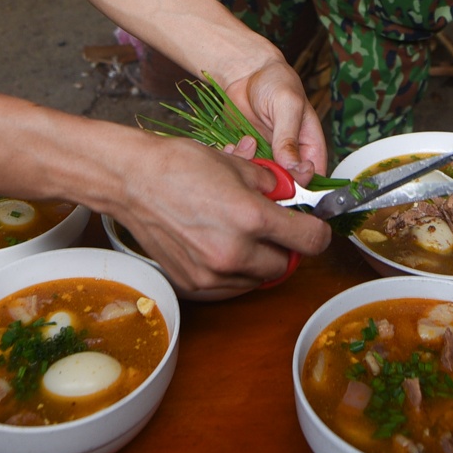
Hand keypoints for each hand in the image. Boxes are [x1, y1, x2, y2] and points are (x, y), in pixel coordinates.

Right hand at [116, 135, 330, 296]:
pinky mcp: (194, 284)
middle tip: (273, 228)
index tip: (315, 227)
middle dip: (285, 247)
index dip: (318, 232)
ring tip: (243, 235)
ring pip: (259, 279)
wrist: (133, 182)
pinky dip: (237, 272)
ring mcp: (212, 273)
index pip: (309, 240)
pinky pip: (232, 287)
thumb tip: (292, 196)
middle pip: (286, 266)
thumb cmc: (180, 166)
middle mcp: (234, 252)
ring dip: (260, 261)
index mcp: (250, 218)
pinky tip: (225, 248)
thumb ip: (273, 186)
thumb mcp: (237, 165)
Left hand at [224, 59, 327, 181]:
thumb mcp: (287, 106)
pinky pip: (244, 168)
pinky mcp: (249, 154)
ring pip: (264, 180)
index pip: (313, 176)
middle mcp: (291, 156)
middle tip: (260, 170)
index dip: (302, 187)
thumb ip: (289, 139)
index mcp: (310, 146)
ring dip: (252, 172)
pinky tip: (232, 146)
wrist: (246, 72)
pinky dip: (237, 162)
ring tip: (246, 148)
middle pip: (288, 185)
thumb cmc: (276, 81)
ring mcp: (269, 156)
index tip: (286, 185)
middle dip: (273, 183)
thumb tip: (295, 170)